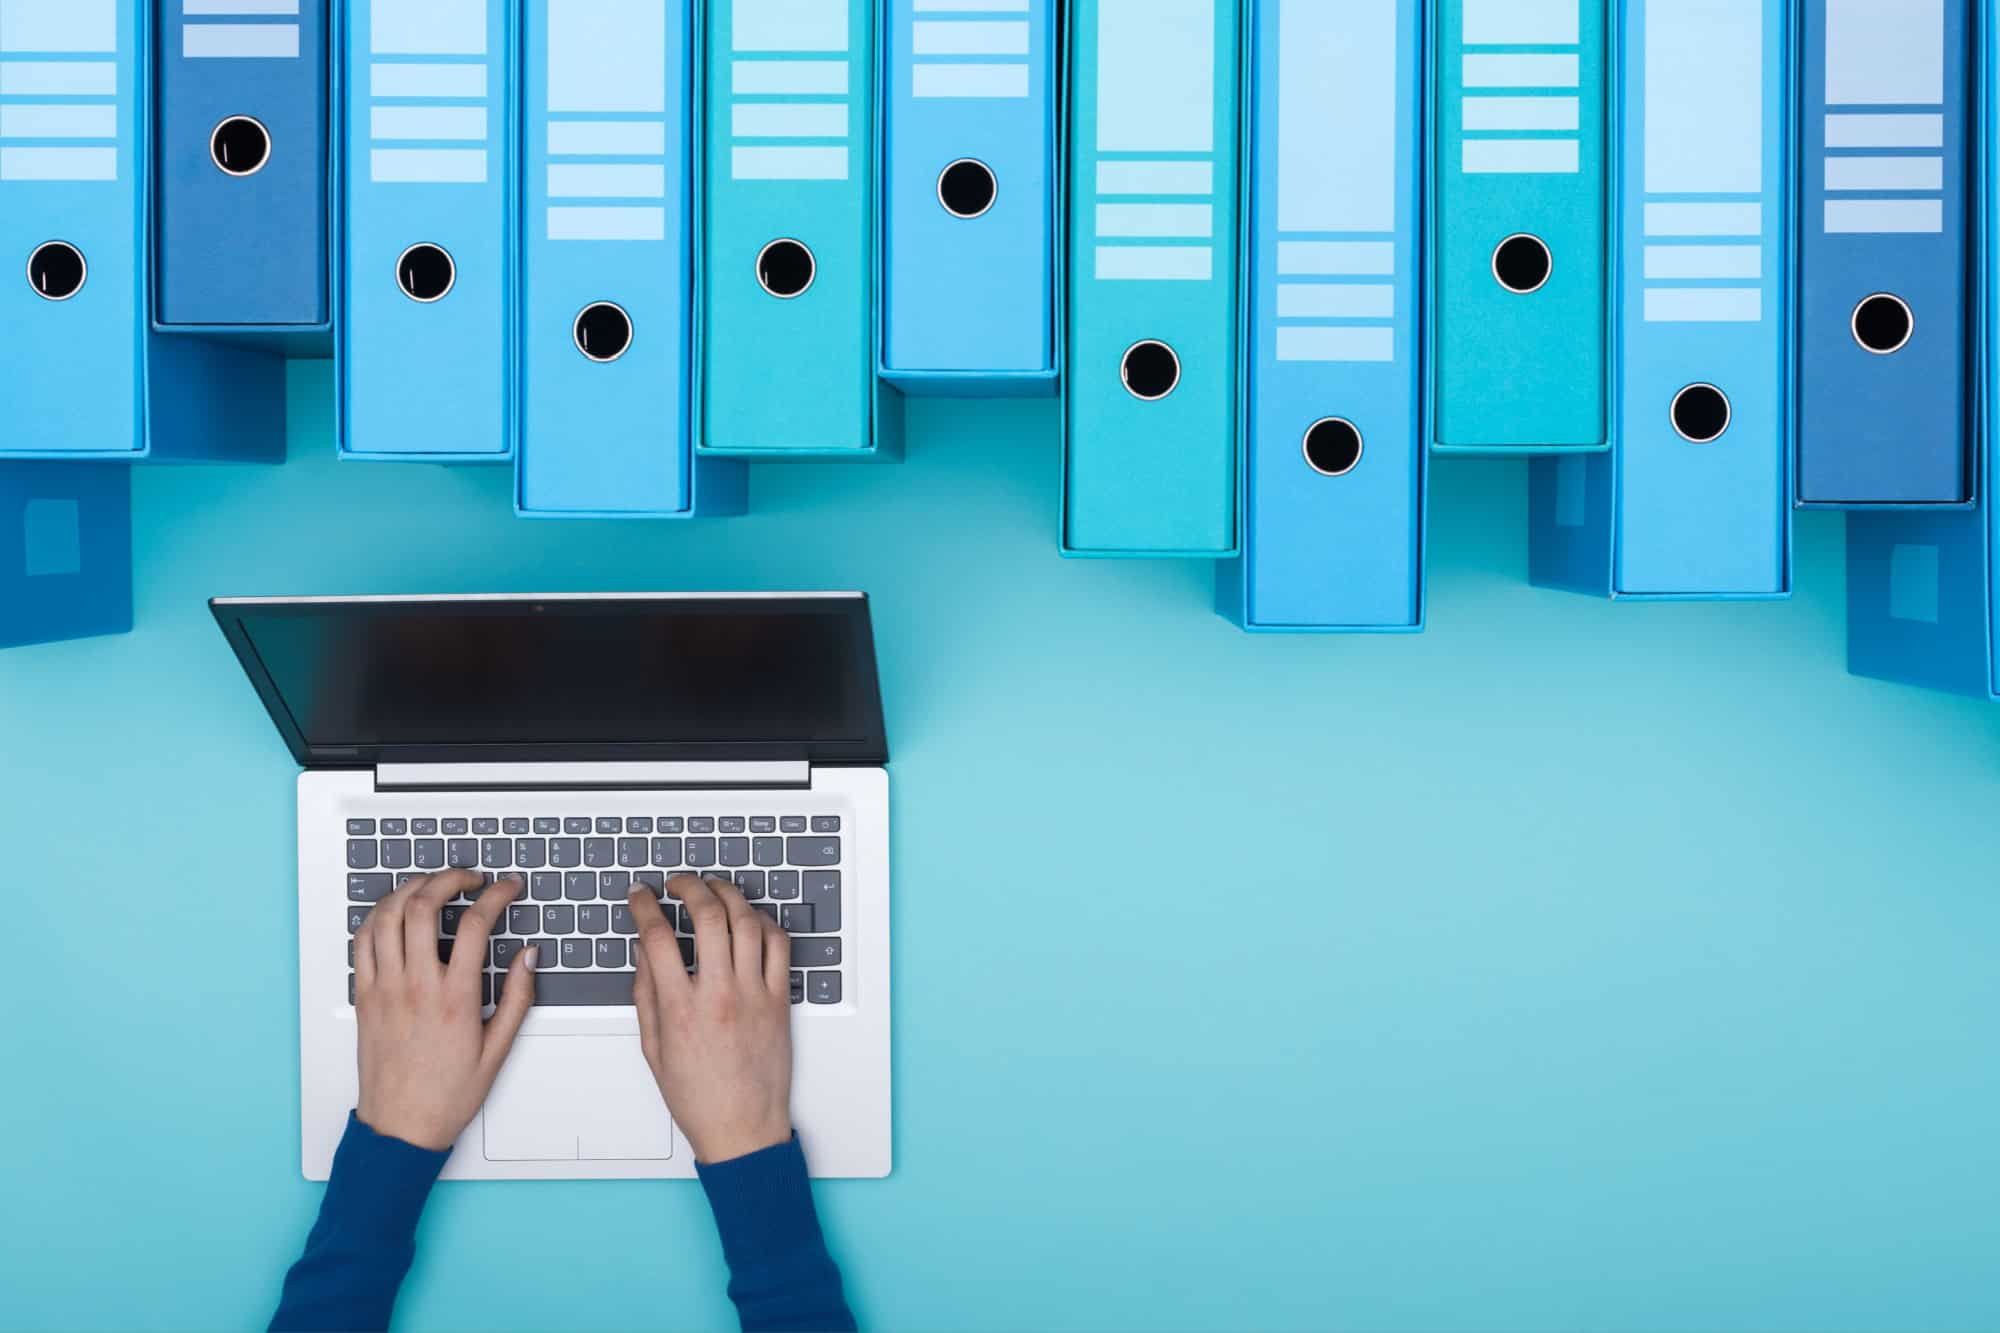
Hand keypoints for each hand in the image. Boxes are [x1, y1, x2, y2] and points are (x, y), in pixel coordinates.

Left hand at [352, 868, 537, 1150]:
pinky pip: (363, 941)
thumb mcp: (499, 1048)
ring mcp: (384, 988)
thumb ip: (517, 995)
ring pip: (387, 915)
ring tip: (433, 884)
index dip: (496, 894)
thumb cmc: (447, 1094)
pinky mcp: (364, 996)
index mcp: (454, 998)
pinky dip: (379, 916)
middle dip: (450, 877)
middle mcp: (415, 986)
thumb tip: (528, 955)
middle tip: (469, 877)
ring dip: (412, 888)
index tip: (507, 887)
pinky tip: (396, 912)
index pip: (475, 924)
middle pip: (424, 905)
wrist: (400, 1126)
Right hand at [628, 876, 794, 1163]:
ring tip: (714, 890)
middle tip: (679, 883)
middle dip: (689, 886)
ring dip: (728, 895)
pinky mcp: (779, 1000)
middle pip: (707, 916)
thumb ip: (645, 994)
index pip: (657, 937)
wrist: (742, 1128)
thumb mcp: (653, 1047)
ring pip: (747, 922)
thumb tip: (643, 950)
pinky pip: (779, 945)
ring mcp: (754, 995)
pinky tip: (749, 920)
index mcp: (680, 1008)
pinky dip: (764, 923)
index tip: (640, 894)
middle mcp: (719, 995)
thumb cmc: (697, 1096)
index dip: (644, 906)